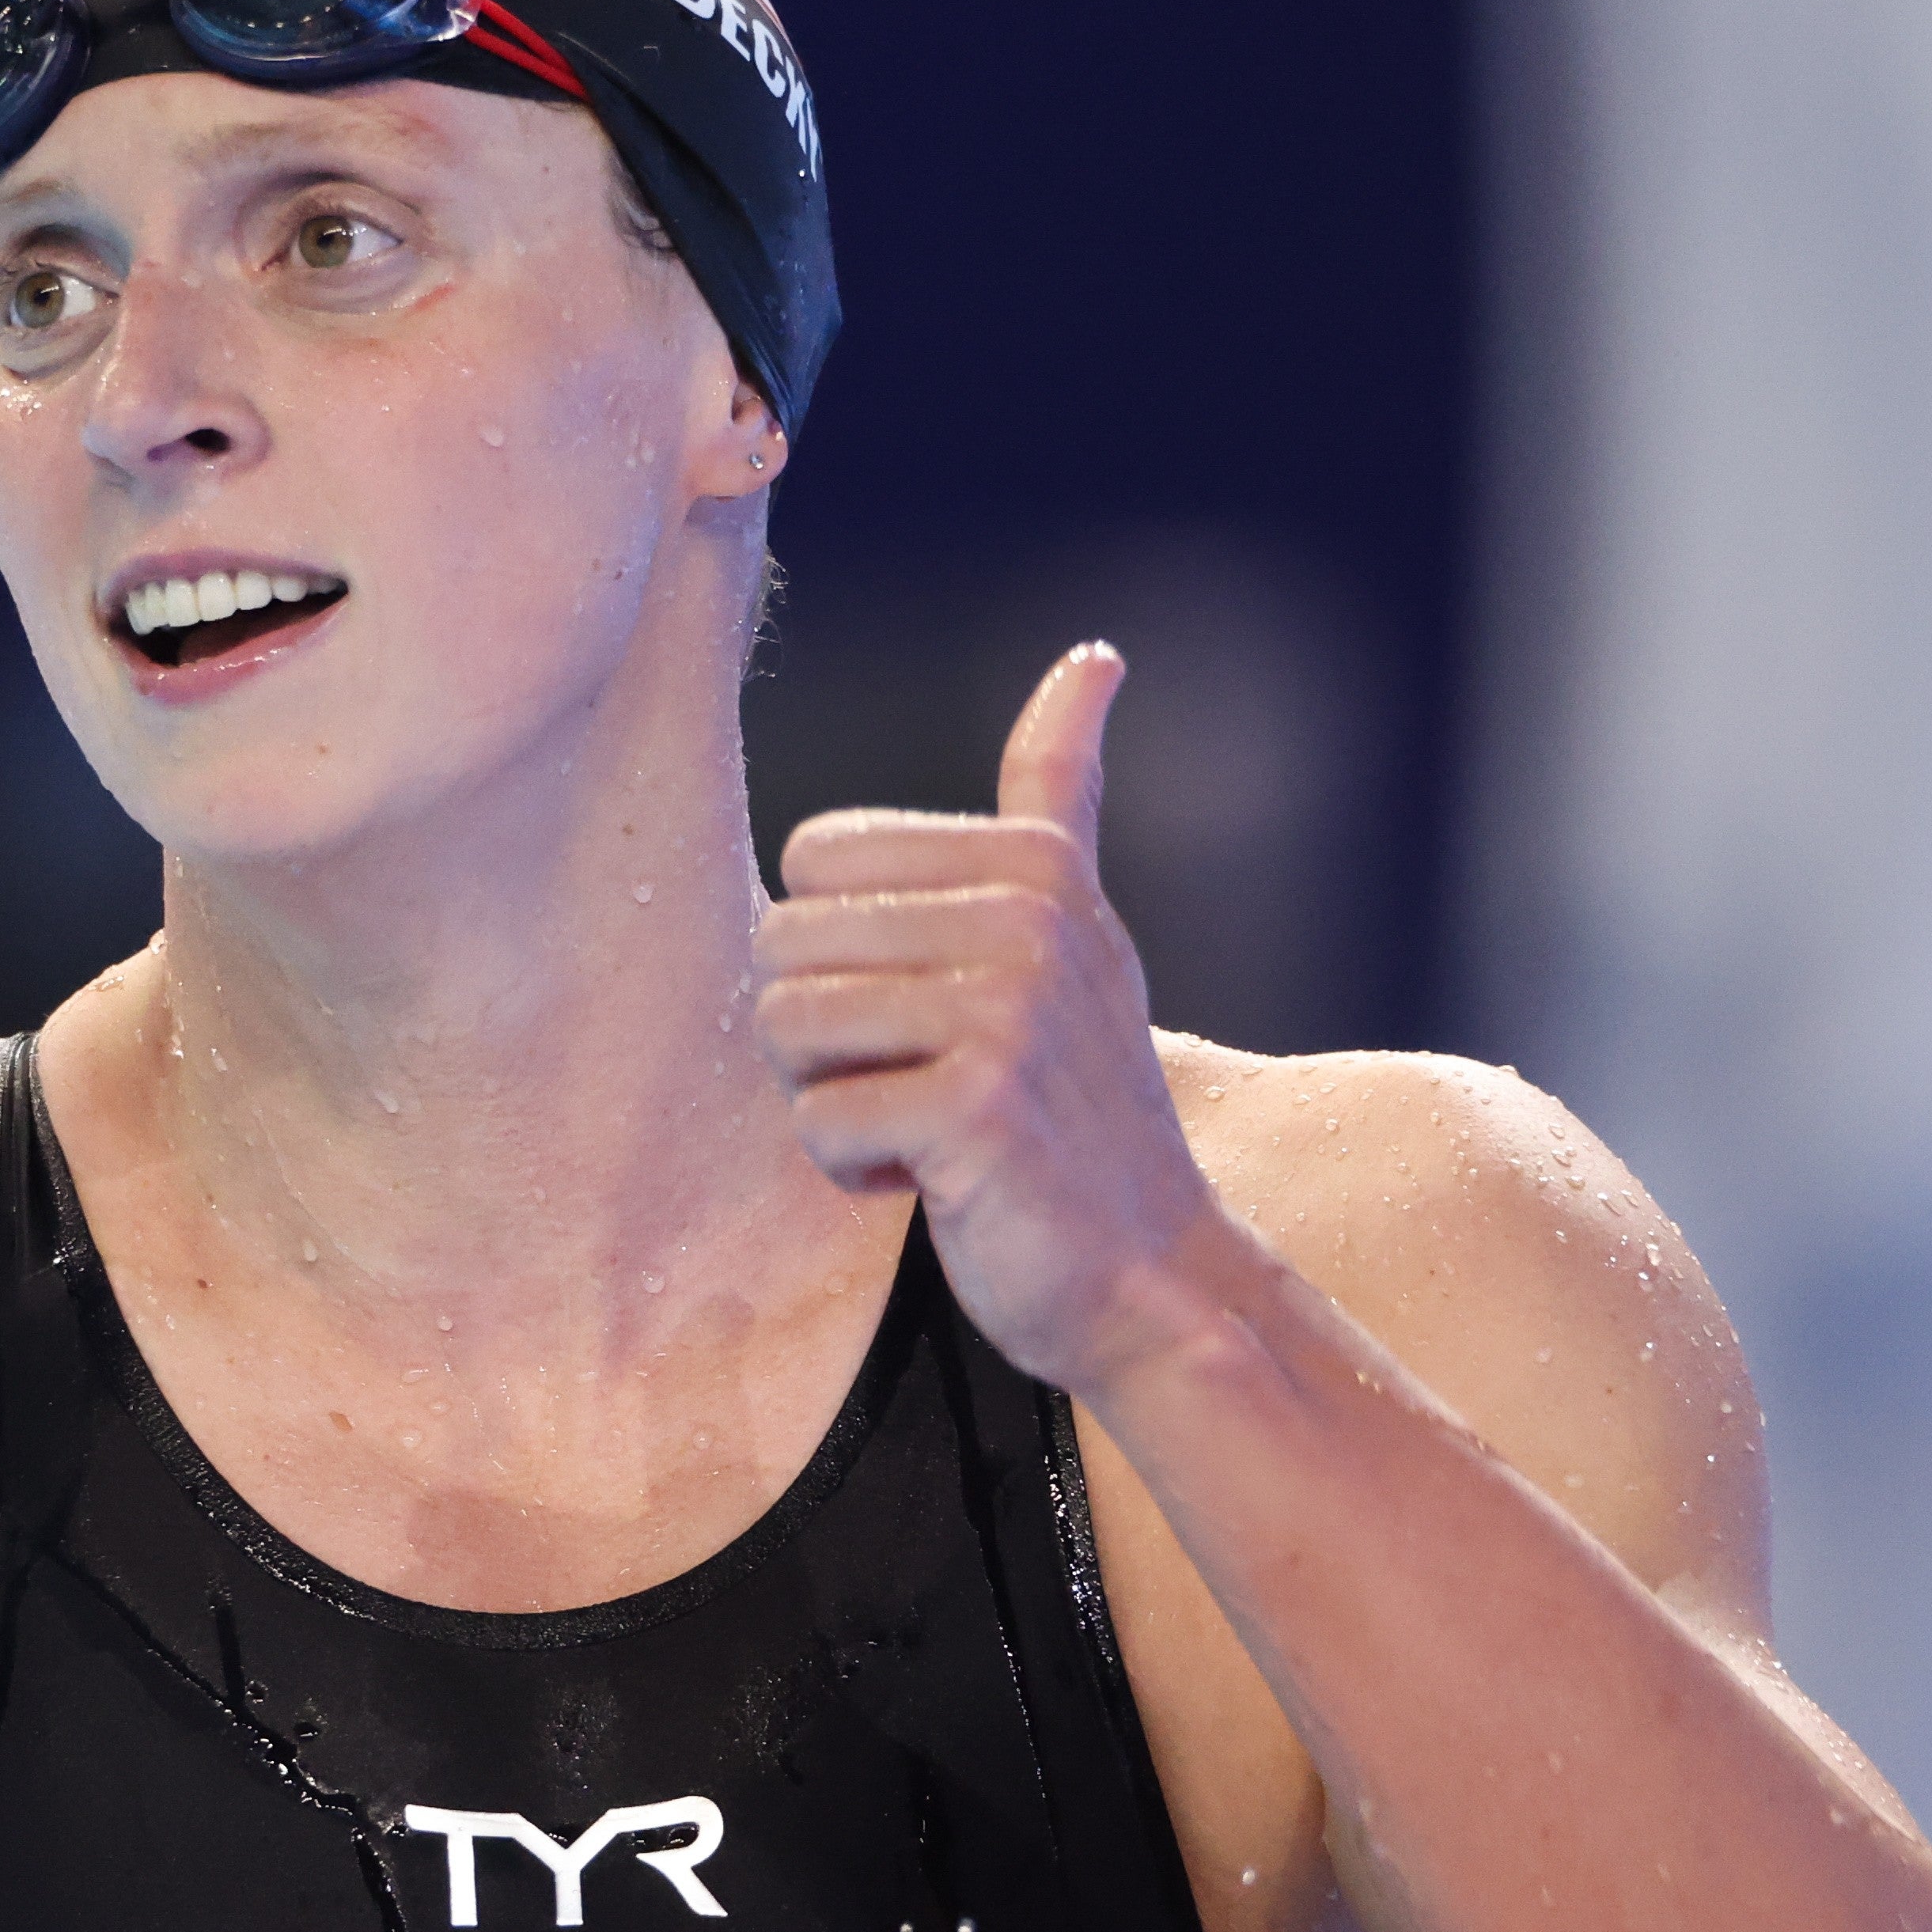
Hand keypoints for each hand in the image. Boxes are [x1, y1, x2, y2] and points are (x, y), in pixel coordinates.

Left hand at [750, 643, 1222, 1390]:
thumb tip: (1094, 656)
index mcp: (1033, 865)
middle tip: (923, 1082)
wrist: (1150, 1275)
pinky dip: (852, 1169)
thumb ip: (1061, 795)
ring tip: (925, 1127)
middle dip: (822, 1034)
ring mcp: (1008, 1012)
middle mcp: (1028, 920)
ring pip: (782, 1028)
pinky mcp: (977, 1107)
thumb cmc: (1078, 1109)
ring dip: (831, 1100)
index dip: (841, 956)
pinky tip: (933, 1180)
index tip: (934, 1014)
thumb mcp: (1075, 931)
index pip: (810, 862)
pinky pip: (814, 1120)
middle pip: (780, 942)